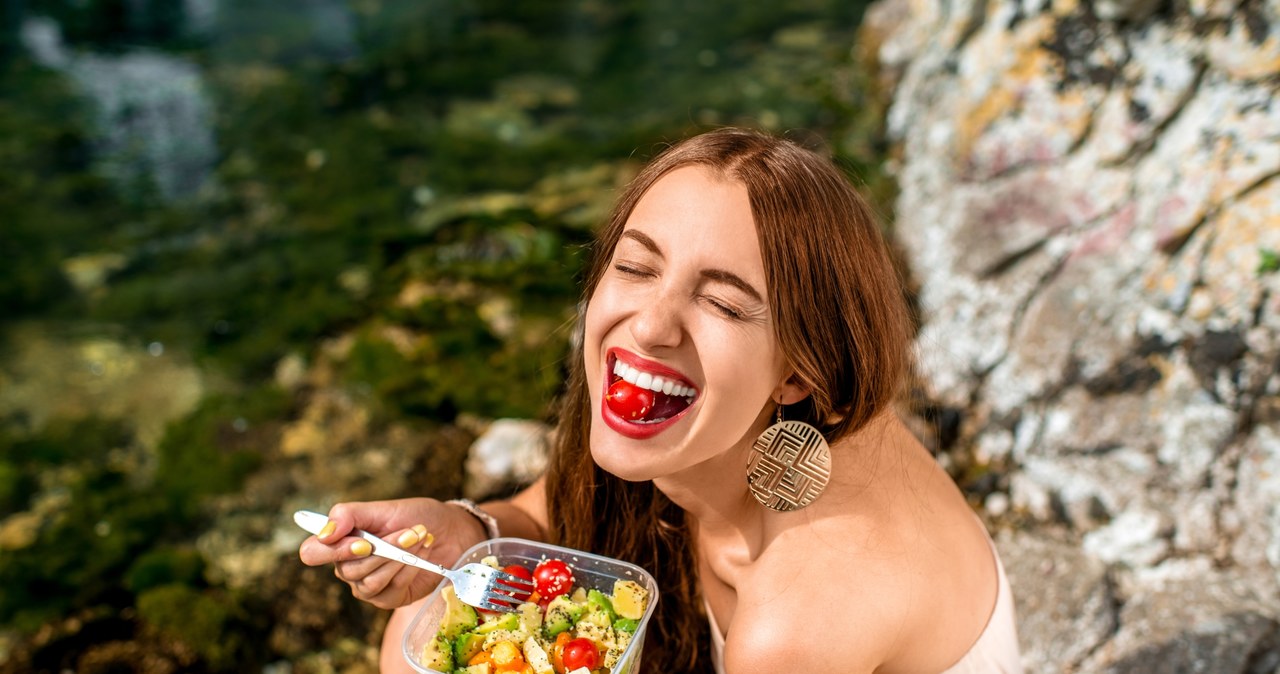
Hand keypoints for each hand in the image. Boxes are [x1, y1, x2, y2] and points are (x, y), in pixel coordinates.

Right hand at [297, 497, 487, 608]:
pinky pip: (390, 590)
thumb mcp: (382, 508)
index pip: (312, 552)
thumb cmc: (413, 516)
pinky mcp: (388, 599)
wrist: (450, 531)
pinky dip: (409, 570)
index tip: (362, 541)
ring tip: (420, 538)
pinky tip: (422, 556)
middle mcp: (348, 567)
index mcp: (339, 542)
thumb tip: (324, 532)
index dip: (331, 550)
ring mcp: (366, 586)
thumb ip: (348, 514)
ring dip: (399, 558)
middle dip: (384, 548)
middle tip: (411, 530)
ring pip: (370, 581)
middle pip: (347, 569)